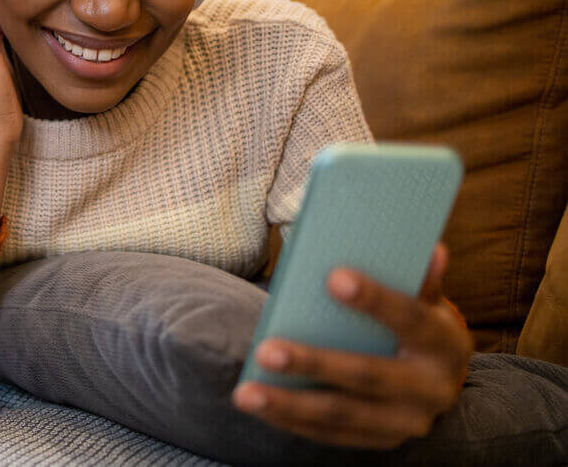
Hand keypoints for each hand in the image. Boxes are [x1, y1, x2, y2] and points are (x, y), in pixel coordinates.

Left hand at [232, 243, 472, 448]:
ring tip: (246, 394)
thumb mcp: (428, 300)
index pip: (411, 319)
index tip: (334, 278)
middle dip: (314, 364)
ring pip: (343, 415)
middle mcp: (431, 390)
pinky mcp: (380, 440)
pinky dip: (292, 422)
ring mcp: (405, 422)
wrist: (438, 381)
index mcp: (445, 345)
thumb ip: (421, 279)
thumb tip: (432, 250)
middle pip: (367, 376)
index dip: (376, 300)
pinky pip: (331, 435)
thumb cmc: (420, 325)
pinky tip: (261, 407)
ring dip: (289, 404)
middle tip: (265, 351)